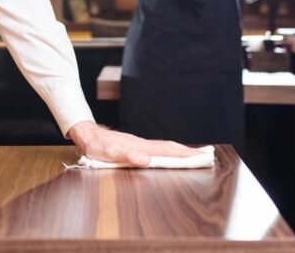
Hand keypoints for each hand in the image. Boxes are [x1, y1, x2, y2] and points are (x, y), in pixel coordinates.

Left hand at [67, 121, 200, 166]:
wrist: (88, 134)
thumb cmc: (97, 146)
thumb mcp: (110, 153)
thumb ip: (128, 155)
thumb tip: (147, 160)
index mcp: (141, 147)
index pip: (168, 151)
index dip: (185, 155)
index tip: (201, 157)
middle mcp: (144, 145)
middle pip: (171, 148)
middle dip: (189, 152)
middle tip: (207, 156)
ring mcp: (141, 145)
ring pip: (165, 148)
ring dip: (181, 151)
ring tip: (195, 155)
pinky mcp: (136, 147)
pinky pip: (158, 149)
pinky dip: (170, 152)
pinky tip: (171, 155)